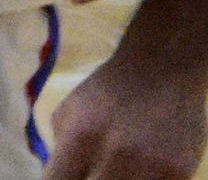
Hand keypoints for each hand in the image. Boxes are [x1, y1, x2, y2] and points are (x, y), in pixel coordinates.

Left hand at [46, 17, 207, 179]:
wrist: (161, 68)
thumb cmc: (108, 90)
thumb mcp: (69, 111)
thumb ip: (59, 148)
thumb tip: (57, 178)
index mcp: (80, 137)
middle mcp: (116, 155)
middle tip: (92, 175)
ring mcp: (152, 167)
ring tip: (114, 171)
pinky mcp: (179, 173)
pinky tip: (138, 173)